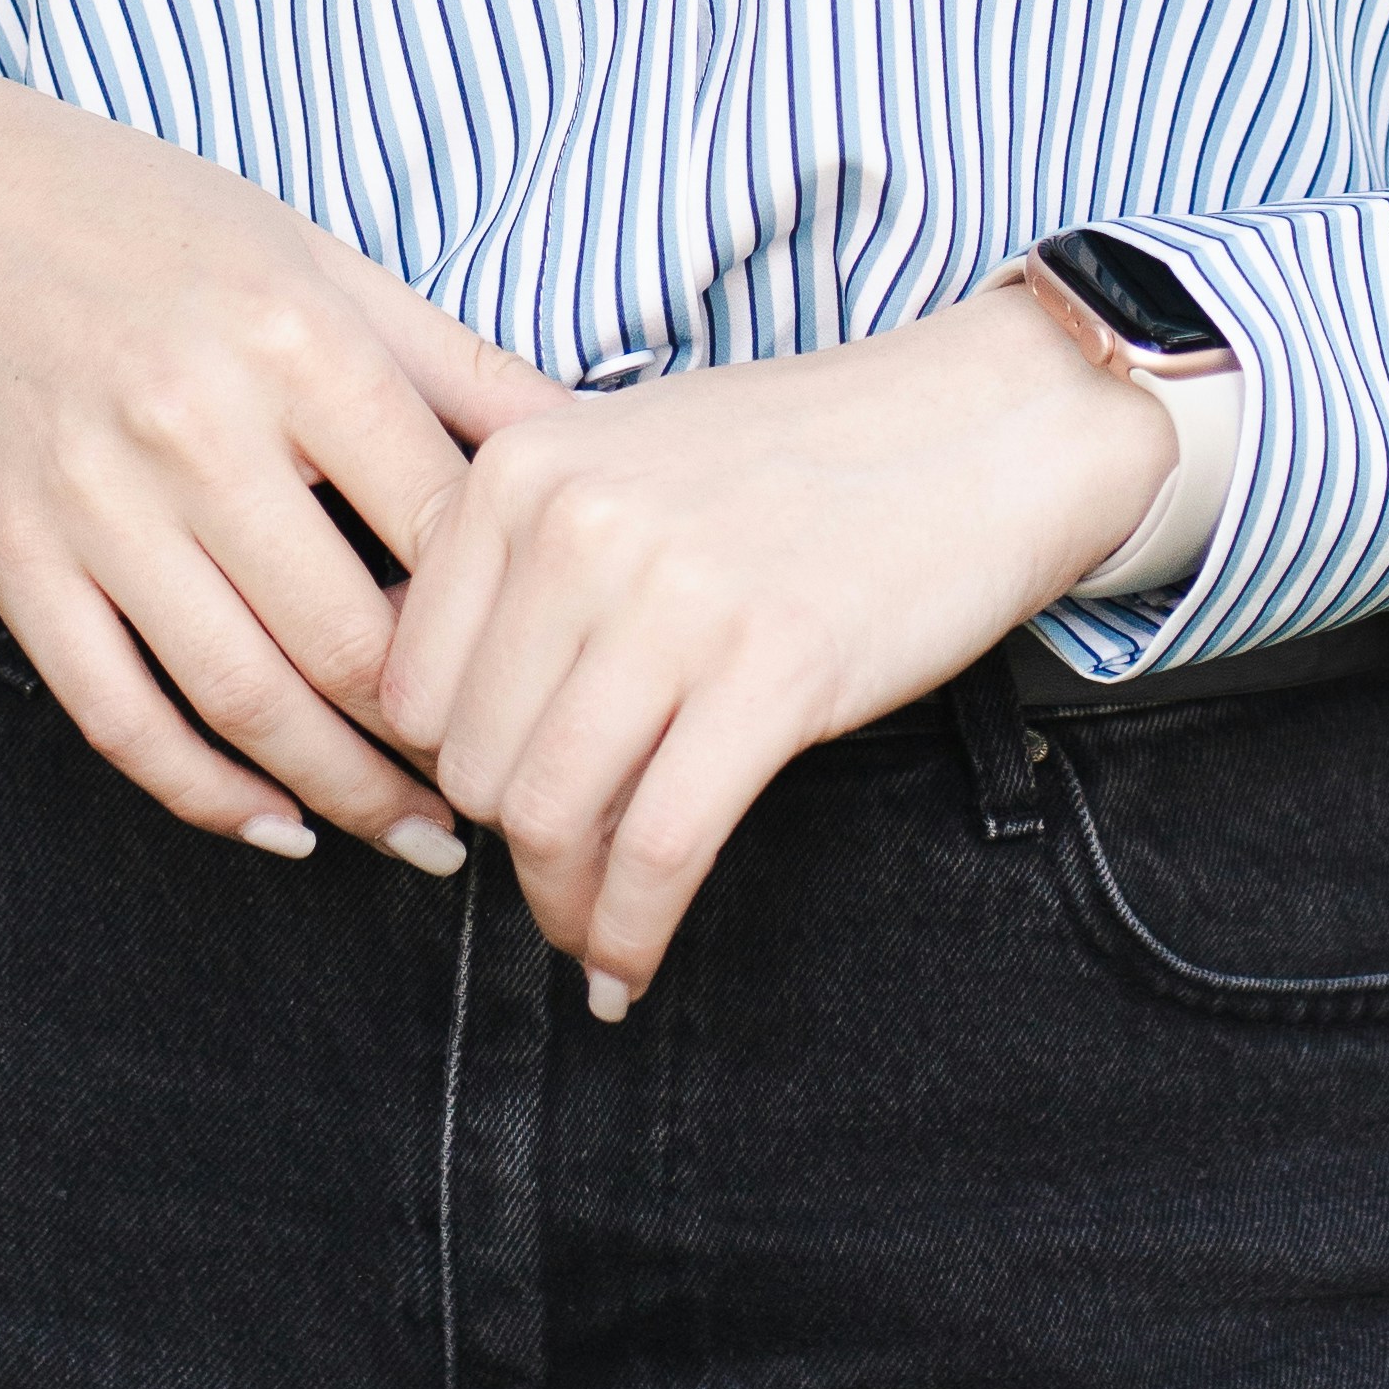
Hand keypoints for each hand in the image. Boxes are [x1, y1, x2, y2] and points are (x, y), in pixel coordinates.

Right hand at [0, 74, 569, 870]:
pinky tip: (279, 824)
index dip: (515, 621)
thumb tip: (594, 443)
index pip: (441, 525)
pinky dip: (206, 793)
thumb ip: (453, 364)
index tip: (562, 673)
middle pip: (352, 639)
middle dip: (443, 737)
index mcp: (296, 340)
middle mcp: (197, 426)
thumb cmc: (156, 224)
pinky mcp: (16, 561)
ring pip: (245, 699)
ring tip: (419, 834)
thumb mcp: (321, 259)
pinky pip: (121, 716)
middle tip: (508, 781)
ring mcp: (97, 504)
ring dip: (346, 793)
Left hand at [370, 280, 1173, 1011]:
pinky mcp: (772, 673)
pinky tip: (630, 963)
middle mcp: (577, 524)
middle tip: (560, 868)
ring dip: (564, 905)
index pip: (407, 683)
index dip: (446, 768)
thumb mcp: (620, 457)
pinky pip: (662, 848)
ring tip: (589, 930)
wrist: (981, 426)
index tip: (496, 802)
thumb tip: (427, 720)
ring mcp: (674, 598)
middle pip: (472, 763)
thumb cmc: (801, 454)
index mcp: (519, 467)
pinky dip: (632, 930)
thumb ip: (517, 557)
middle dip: (510, 842)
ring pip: (551, 816)